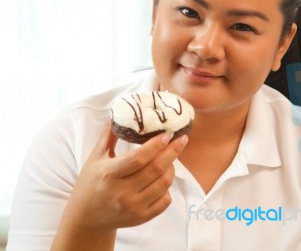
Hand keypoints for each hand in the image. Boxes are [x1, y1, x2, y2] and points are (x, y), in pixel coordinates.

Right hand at [51, 120, 187, 249]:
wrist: (86, 218)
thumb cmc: (90, 184)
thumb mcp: (95, 158)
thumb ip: (107, 137)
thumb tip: (116, 114)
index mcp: (109, 174)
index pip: (138, 158)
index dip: (155, 146)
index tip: (167, 134)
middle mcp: (121, 192)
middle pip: (155, 170)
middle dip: (172, 152)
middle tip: (181, 140)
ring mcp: (133, 207)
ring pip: (163, 185)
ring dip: (172, 168)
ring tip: (171, 158)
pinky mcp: (141, 218)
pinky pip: (164, 202)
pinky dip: (168, 188)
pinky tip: (164, 178)